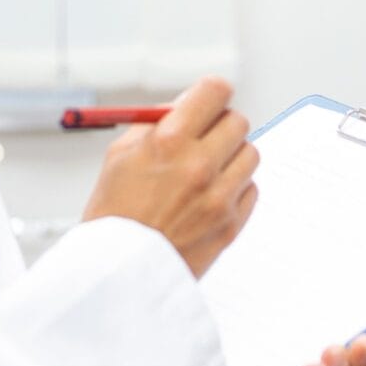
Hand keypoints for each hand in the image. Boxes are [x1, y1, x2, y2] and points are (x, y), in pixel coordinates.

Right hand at [80, 77, 259, 275]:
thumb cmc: (114, 214)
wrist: (119, 274)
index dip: (211, 94)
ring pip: (250, 154)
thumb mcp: (119, 156)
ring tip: (206, 173)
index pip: (215, 91)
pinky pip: (251, 189)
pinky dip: (235, 189)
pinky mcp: (231, 225)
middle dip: (220, 126)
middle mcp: (200, 165)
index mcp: (169, 141)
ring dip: (231, 157)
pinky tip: (210, 198)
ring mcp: (220, 198)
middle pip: (238, 121)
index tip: (207, 102)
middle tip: (203, 139)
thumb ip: (155, 125)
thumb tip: (184, 105)